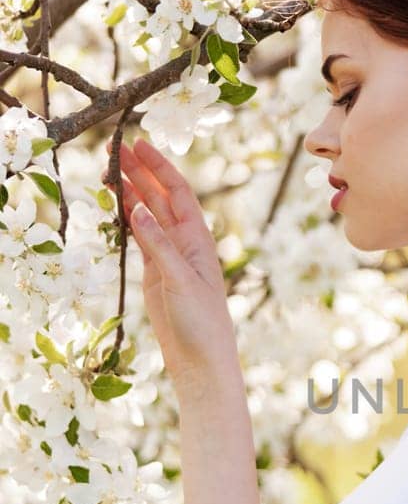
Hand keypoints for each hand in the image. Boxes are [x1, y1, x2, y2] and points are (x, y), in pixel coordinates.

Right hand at [115, 137, 239, 388]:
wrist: (200, 358)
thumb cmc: (201, 321)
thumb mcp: (180, 280)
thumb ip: (158, 244)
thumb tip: (139, 208)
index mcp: (199, 238)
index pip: (178, 191)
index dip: (159, 166)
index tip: (138, 144)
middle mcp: (185, 242)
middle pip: (160, 198)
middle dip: (140, 172)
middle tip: (115, 150)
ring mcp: (169, 256)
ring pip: (148, 215)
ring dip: (131, 193)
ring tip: (109, 171)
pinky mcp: (155, 272)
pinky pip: (140, 237)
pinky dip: (128, 219)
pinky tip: (117, 204)